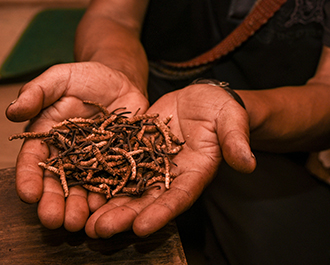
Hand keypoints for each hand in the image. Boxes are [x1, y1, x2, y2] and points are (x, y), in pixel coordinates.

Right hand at [6, 62, 147, 231]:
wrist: (120, 79)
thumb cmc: (84, 78)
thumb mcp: (59, 77)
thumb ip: (37, 92)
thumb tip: (12, 110)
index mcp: (46, 138)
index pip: (33, 161)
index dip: (28, 178)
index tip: (27, 194)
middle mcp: (67, 156)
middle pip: (56, 183)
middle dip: (53, 203)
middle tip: (53, 220)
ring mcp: (93, 162)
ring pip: (84, 189)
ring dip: (80, 208)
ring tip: (78, 223)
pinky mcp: (117, 161)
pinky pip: (113, 181)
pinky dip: (110, 196)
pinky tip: (108, 208)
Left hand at [85, 82, 255, 237]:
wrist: (203, 98)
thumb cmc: (222, 109)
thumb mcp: (231, 119)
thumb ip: (236, 140)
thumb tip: (248, 163)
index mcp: (196, 172)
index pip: (179, 197)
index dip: (161, 213)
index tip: (141, 227)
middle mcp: (172, 175)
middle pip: (147, 200)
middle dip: (124, 216)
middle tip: (99, 230)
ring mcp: (153, 164)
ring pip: (128, 188)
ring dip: (108, 204)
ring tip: (84, 220)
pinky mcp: (137, 149)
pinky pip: (118, 164)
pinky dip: (101, 177)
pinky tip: (81, 185)